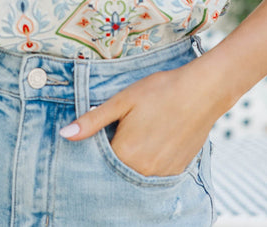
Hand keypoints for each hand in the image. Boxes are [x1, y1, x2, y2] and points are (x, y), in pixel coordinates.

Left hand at [60, 58, 220, 176]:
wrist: (202, 91)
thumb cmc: (160, 91)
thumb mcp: (122, 100)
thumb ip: (92, 121)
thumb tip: (65, 135)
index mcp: (125, 152)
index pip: (98, 161)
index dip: (96, 146)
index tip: (102, 131)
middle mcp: (142, 170)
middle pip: (117, 170)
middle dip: (113, 154)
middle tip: (123, 128)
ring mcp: (162, 174)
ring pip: (135, 173)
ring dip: (132, 159)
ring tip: (140, 132)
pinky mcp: (177, 171)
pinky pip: (154, 174)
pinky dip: (148, 162)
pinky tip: (154, 139)